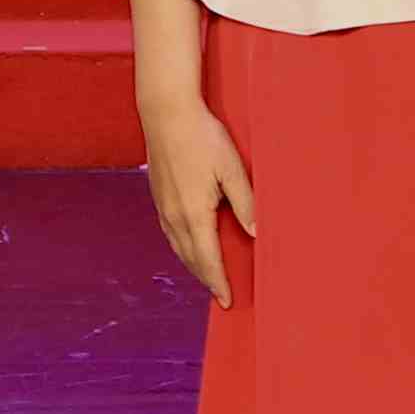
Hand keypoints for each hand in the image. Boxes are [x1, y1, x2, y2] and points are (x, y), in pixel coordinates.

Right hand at [143, 91, 256, 304]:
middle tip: (222, 295)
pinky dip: (182, 248)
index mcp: (194, 213)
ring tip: (208, 276)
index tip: (228, 301)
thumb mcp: (232, 168)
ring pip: (178, 248)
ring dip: (193, 266)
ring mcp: (163, 206)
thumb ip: (246, 203)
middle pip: (191, 259)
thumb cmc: (202, 136)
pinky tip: (189, 245)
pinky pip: (170, 233)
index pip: (208, 259)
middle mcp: (174, 215)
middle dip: (207, 279)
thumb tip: (256, 234)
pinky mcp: (158, 196)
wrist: (166, 113)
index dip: (218, 283)